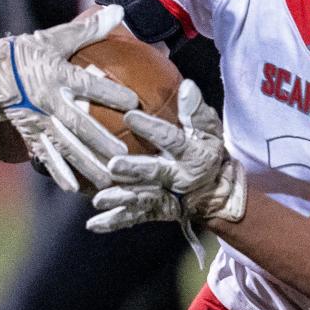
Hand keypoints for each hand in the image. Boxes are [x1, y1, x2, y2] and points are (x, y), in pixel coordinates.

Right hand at [0, 4, 137, 191]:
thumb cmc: (29, 51)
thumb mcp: (57, 37)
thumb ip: (89, 29)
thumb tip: (119, 11)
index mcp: (56, 75)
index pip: (86, 84)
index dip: (108, 92)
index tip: (132, 102)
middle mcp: (47, 100)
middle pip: (77, 124)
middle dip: (100, 141)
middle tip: (123, 157)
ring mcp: (37, 119)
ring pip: (64, 145)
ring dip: (85, 163)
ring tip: (107, 179)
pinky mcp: (29, 132)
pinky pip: (45, 155)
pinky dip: (59, 171)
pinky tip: (75, 187)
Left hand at [86, 80, 245, 244]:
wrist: (217, 191)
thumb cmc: (207, 151)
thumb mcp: (209, 130)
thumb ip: (196, 111)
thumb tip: (186, 86)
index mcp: (193, 155)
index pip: (172, 139)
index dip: (152, 128)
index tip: (130, 116)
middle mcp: (180, 178)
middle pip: (155, 173)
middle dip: (134, 170)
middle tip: (112, 166)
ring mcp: (167, 197)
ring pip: (142, 198)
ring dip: (120, 199)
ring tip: (99, 200)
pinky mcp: (156, 211)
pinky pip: (134, 217)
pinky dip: (114, 221)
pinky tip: (92, 224)